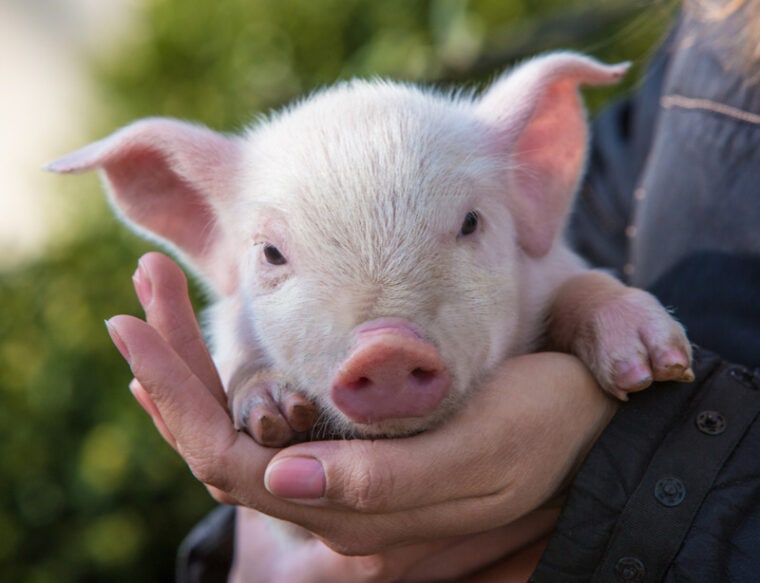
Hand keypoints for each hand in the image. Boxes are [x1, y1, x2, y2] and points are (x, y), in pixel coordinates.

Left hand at [106, 252, 616, 578]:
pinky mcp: (362, 451)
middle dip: (170, 372)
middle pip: (221, 446)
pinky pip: (273, 426)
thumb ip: (382, 481)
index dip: (176, 399)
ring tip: (157, 303)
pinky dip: (233, 383)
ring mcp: (347, 480)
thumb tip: (280, 477)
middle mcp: (341, 506)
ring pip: (241, 436)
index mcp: (361, 516)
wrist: (595, 428)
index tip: (136, 324)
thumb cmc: (548, 428)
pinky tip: (213, 347)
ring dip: (194, 373)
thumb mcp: (480, 454)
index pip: (233, 463)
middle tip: (135, 293)